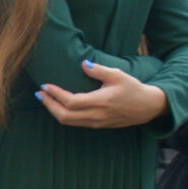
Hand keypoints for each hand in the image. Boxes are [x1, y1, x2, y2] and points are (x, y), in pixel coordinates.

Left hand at [38, 60, 167, 129]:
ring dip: (53, 111)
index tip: (45, 85)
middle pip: (64, 116)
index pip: (71, 102)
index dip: (55, 94)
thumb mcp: (118, 75)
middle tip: (40, 93)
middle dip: (49, 105)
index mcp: (101, 102)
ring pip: (68, 121)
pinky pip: (75, 123)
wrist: (148, 107)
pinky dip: (63, 115)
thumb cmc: (133, 89)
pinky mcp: (97, 126)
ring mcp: (96, 123)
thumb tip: (83, 63)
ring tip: (45, 98)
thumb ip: (99, 70)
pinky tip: (58, 105)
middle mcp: (96, 115)